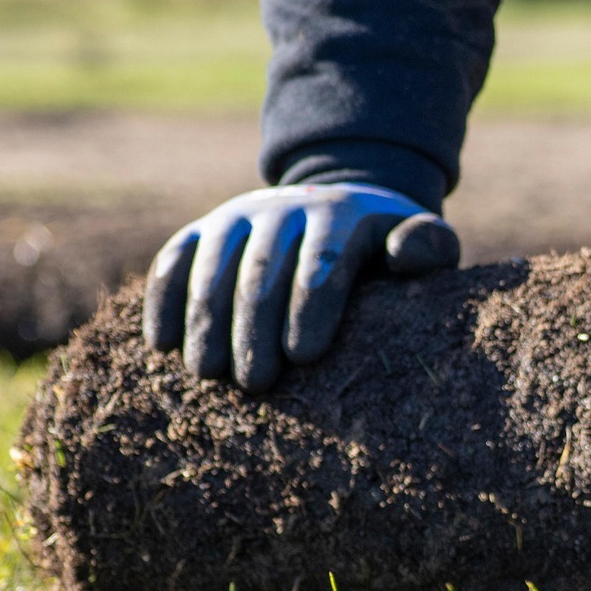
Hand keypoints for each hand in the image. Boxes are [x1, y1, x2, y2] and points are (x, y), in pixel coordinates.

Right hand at [145, 183, 460, 391]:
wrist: (338, 208)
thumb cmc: (385, 248)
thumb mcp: (423, 240)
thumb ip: (429, 246)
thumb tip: (405, 255)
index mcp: (340, 215)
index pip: (325, 257)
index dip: (313, 303)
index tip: (304, 355)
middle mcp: (284, 209)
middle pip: (263, 267)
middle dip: (255, 325)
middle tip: (255, 383)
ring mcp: (237, 217)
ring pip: (213, 263)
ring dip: (205, 318)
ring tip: (206, 373)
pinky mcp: (202, 231)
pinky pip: (174, 258)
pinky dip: (164, 297)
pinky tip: (161, 344)